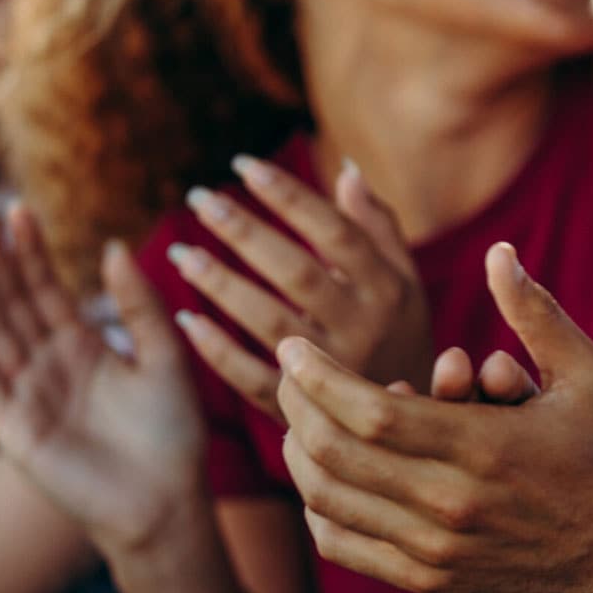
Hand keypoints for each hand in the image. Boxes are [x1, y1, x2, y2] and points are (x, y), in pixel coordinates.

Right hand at [0, 203, 207, 552]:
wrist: (166, 502)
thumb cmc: (172, 435)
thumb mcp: (164, 357)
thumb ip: (139, 305)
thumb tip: (114, 244)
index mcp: (83, 346)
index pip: (48, 288)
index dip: (32, 250)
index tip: (18, 209)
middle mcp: (48, 365)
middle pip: (14, 301)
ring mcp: (27, 394)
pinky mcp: (13, 426)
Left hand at [167, 155, 432, 421]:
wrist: (411, 427)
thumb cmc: (400, 338)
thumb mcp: (405, 282)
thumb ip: (378, 226)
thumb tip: (346, 168)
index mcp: (387, 289)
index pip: (334, 231)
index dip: (289, 195)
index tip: (242, 164)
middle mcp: (363, 328)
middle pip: (296, 271)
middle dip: (244, 232)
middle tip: (198, 197)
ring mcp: (333, 373)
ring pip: (269, 323)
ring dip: (221, 287)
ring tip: (182, 254)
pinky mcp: (304, 411)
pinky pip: (252, 379)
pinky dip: (217, 352)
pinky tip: (185, 320)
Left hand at [274, 242, 592, 592]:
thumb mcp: (587, 375)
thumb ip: (537, 312)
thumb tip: (498, 251)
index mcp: (482, 448)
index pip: (369, 412)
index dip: (319, 377)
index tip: (294, 346)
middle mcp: (450, 503)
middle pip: (335, 454)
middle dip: (295, 405)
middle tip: (287, 369)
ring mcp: (435, 548)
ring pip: (330, 501)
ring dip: (298, 453)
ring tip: (296, 413)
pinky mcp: (429, 578)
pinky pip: (344, 546)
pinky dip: (316, 509)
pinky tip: (319, 475)